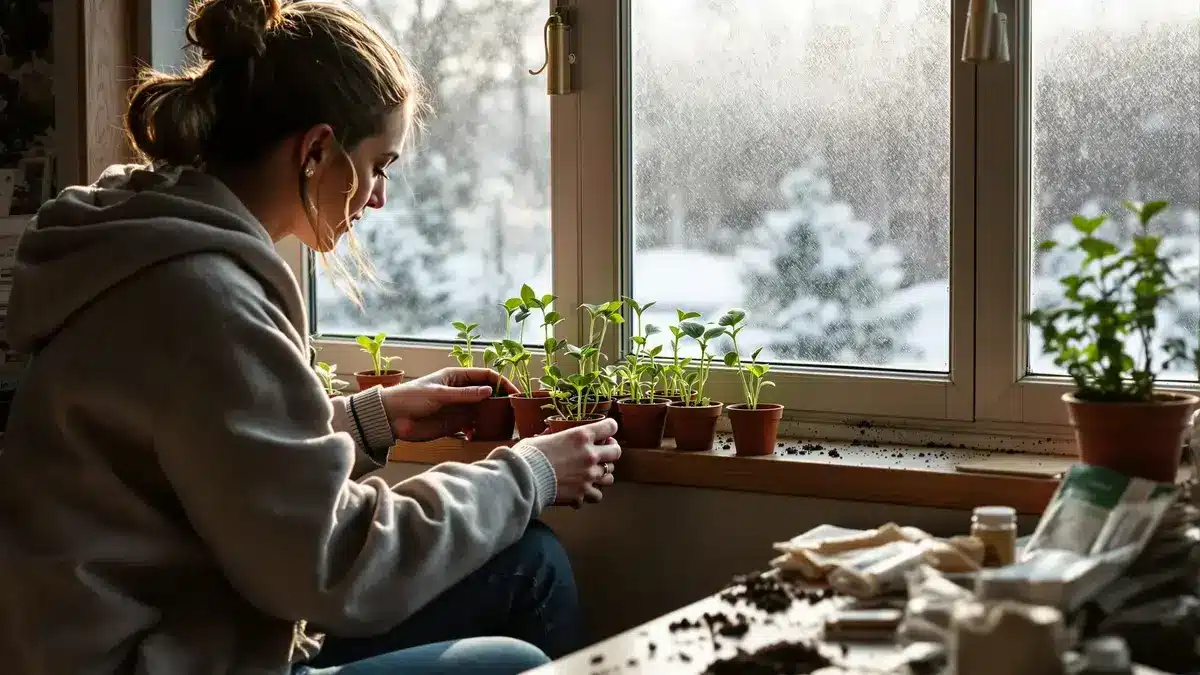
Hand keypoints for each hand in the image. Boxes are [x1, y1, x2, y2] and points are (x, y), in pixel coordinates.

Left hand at [382, 368, 517, 441]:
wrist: (390, 417)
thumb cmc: (410, 397)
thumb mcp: (438, 394)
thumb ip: (463, 395)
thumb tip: (489, 391)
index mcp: (457, 377)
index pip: (486, 376)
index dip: (502, 382)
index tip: (513, 394)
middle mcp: (461, 391)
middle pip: (488, 393)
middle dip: (501, 401)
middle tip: (512, 412)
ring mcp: (459, 408)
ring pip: (483, 410)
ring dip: (492, 417)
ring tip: (501, 425)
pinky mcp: (454, 424)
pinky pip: (473, 426)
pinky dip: (479, 430)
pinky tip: (478, 435)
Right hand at [518, 418, 621, 507]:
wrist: (523, 479)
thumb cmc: (528, 456)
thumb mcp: (542, 438)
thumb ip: (552, 435)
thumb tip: (550, 431)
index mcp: (581, 436)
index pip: (610, 427)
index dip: (610, 428)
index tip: (606, 432)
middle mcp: (590, 455)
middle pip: (616, 452)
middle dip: (611, 452)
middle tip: (602, 453)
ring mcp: (589, 476)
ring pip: (610, 476)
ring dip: (603, 475)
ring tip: (592, 474)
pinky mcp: (583, 494)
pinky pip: (597, 496)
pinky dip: (590, 494)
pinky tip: (581, 491)